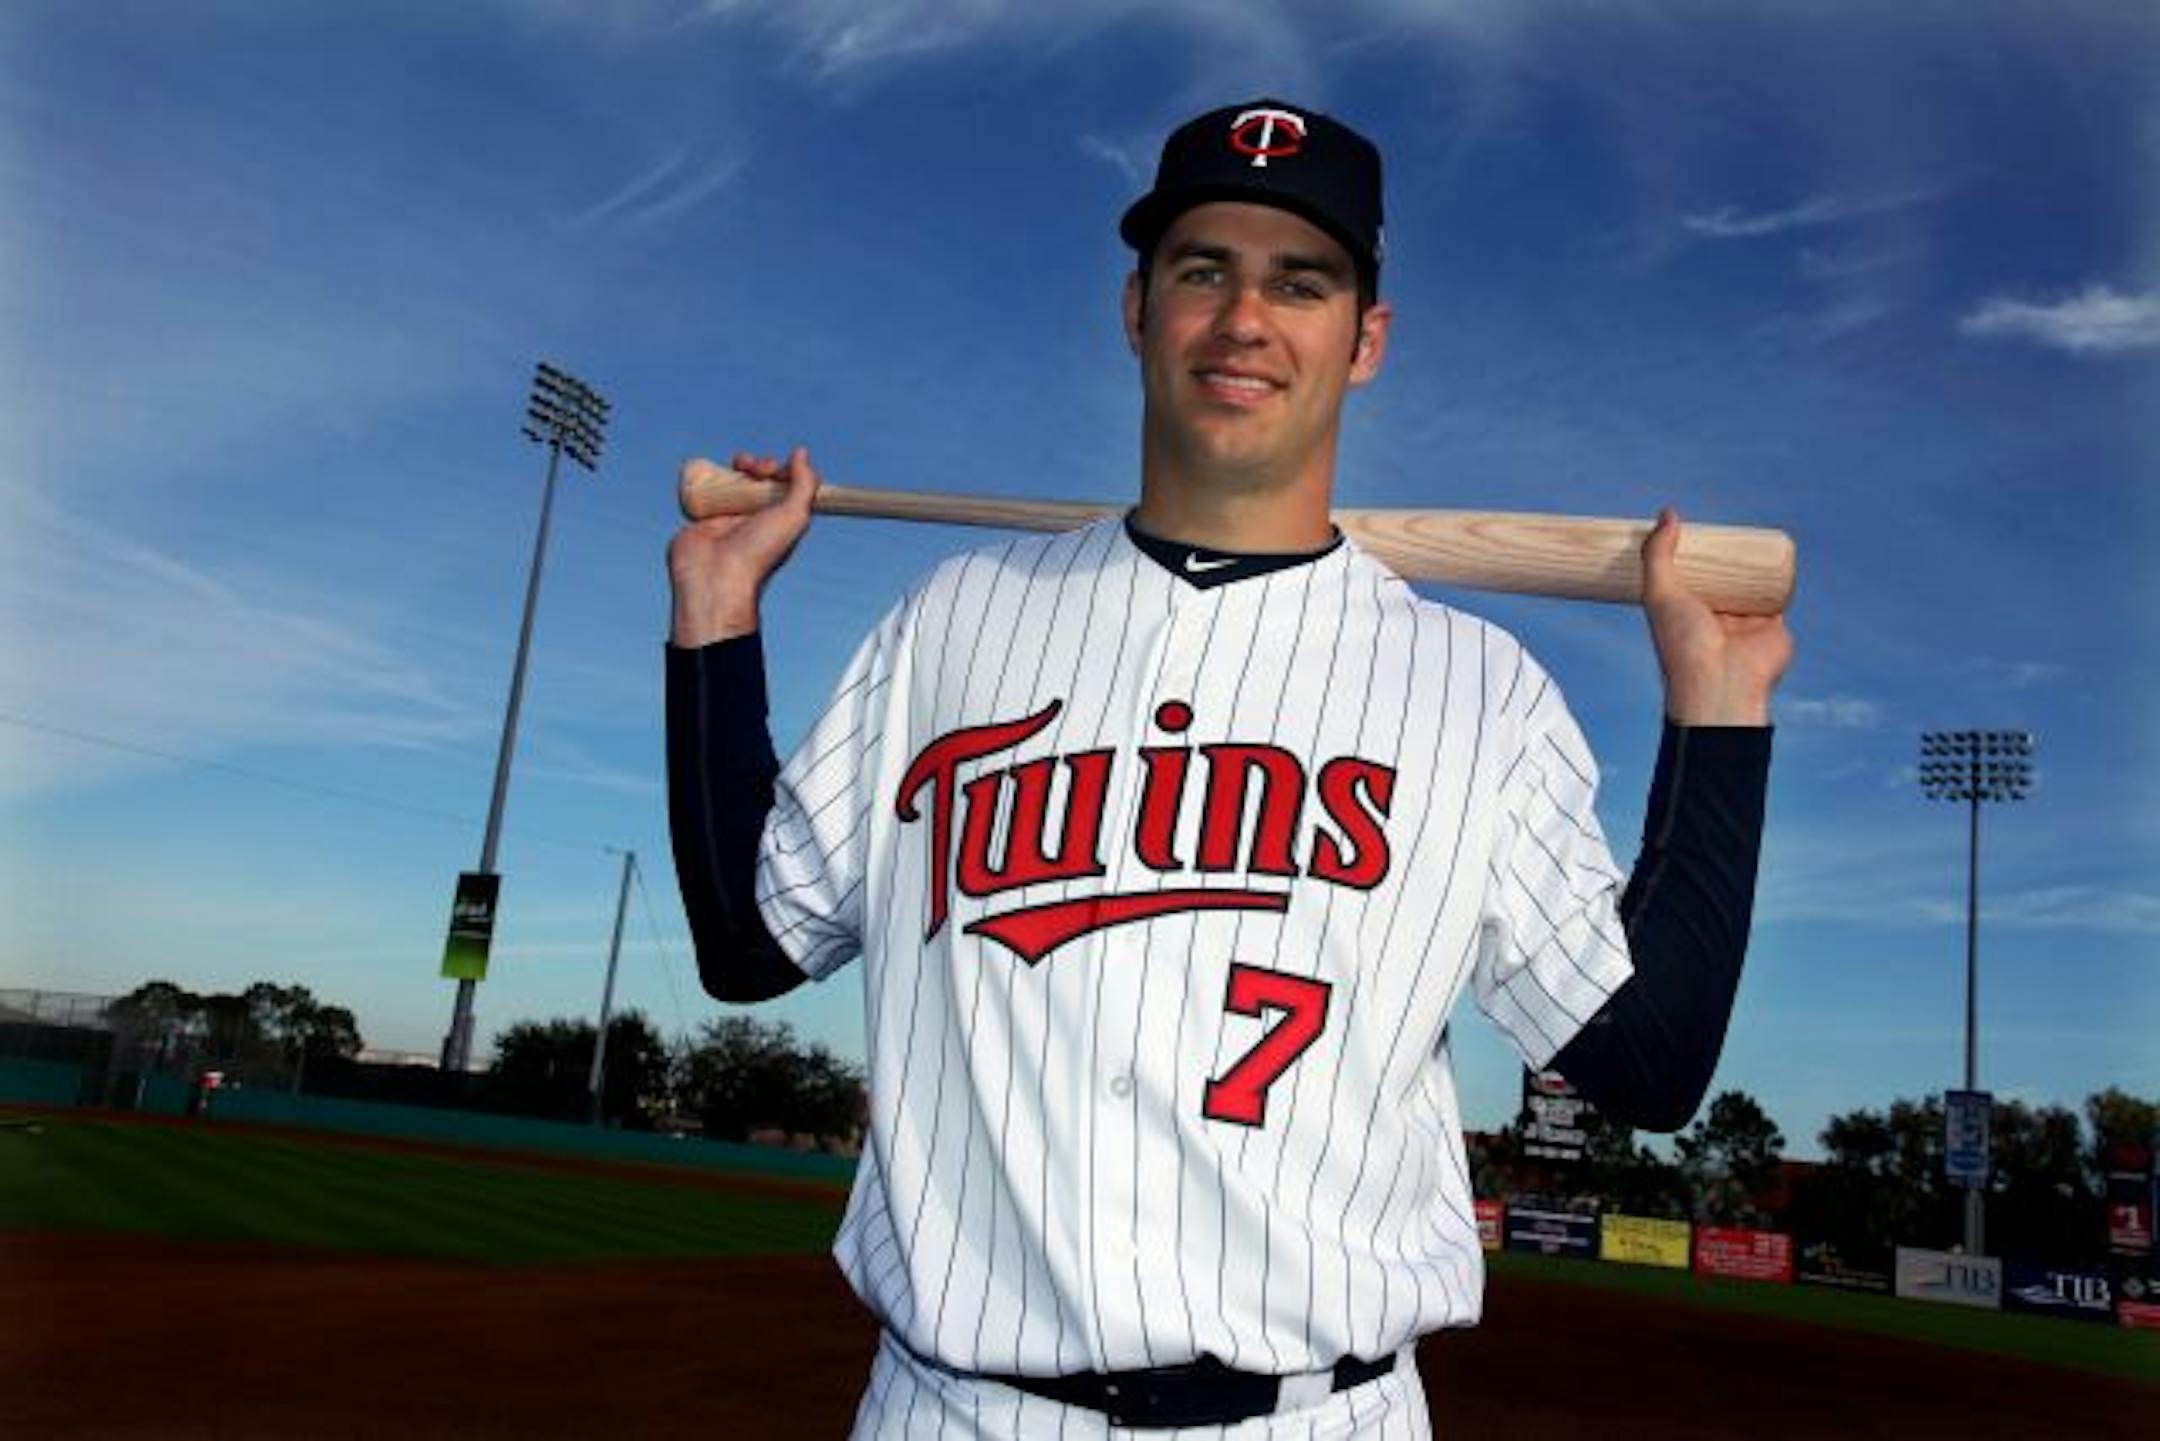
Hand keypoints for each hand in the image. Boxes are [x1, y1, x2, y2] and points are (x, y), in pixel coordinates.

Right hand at [667, 446, 820, 646]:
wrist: (715, 576)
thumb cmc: (759, 551)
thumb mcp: (793, 516)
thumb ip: (804, 484)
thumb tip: (801, 452)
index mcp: (779, 522)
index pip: (785, 489)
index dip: (784, 472)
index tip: (780, 469)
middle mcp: (755, 520)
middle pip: (760, 481)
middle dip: (761, 466)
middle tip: (757, 469)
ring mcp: (728, 518)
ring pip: (735, 482)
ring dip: (740, 466)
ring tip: (740, 463)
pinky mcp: (703, 516)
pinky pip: (707, 489)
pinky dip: (711, 475)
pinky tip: (715, 469)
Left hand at [1641, 507, 1792, 725]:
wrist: (1723, 683)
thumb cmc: (1683, 644)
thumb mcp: (1659, 593)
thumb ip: (1658, 554)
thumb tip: (1668, 513)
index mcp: (1683, 617)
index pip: (1687, 581)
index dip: (1689, 559)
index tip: (1691, 533)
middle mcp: (1714, 621)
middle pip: (1720, 582)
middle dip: (1721, 560)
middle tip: (1721, 530)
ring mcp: (1744, 624)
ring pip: (1749, 587)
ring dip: (1750, 567)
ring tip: (1747, 536)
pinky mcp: (1773, 625)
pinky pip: (1778, 596)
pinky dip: (1779, 579)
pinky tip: (1776, 554)